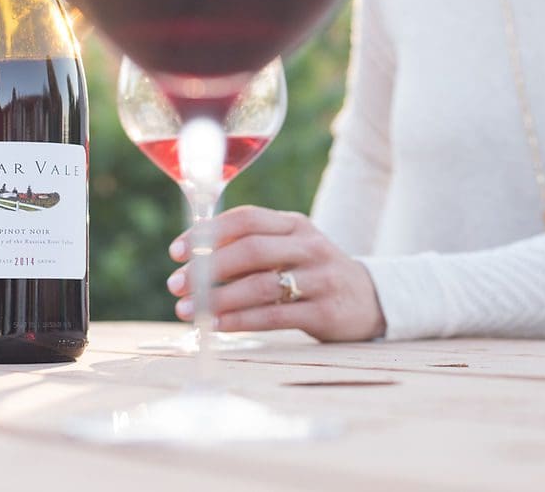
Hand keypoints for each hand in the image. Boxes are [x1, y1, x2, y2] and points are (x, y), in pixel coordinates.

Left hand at [166, 205, 385, 341]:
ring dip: (218, 298)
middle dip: (207, 268)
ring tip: (188, 310)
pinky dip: (240, 321)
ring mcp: (320, 278)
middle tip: (176, 284)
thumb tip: (194, 248)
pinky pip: (275, 316)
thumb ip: (252, 244)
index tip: (176, 251)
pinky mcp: (325, 311)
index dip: (207, 233)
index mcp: (295, 224)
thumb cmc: (313, 272)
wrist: (369, 299)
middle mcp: (309, 246)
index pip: (247, 219)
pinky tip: (216, 326)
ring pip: (261, 285)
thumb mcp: (291, 247)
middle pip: (252, 250)